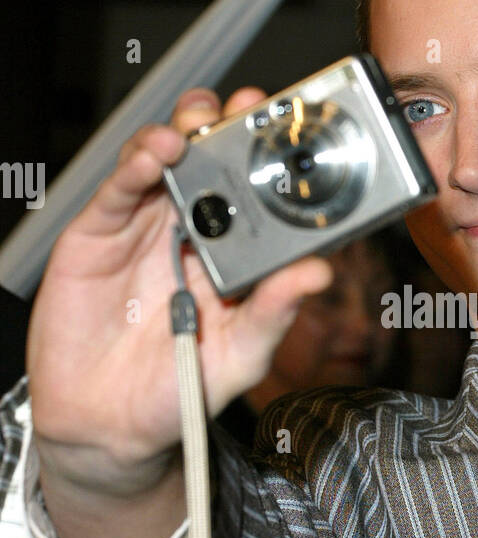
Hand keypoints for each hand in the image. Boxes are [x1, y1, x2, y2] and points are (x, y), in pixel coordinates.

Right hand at [27, 86, 332, 484]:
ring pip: (163, 158)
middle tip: (249, 110)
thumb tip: (318, 273)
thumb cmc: (179, 390)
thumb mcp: (241, 355)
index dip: (274, 157)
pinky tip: (156, 156)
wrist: (108, 427)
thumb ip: (275, 313)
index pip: (258, 190)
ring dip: (183, 131)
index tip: (296, 133)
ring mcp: (144, 227)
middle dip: (230, 124)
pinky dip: (135, 165)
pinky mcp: (98, 235)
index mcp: (233, 253)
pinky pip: (118, 190)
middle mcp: (190, 230)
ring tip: (198, 128)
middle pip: (211, 158)